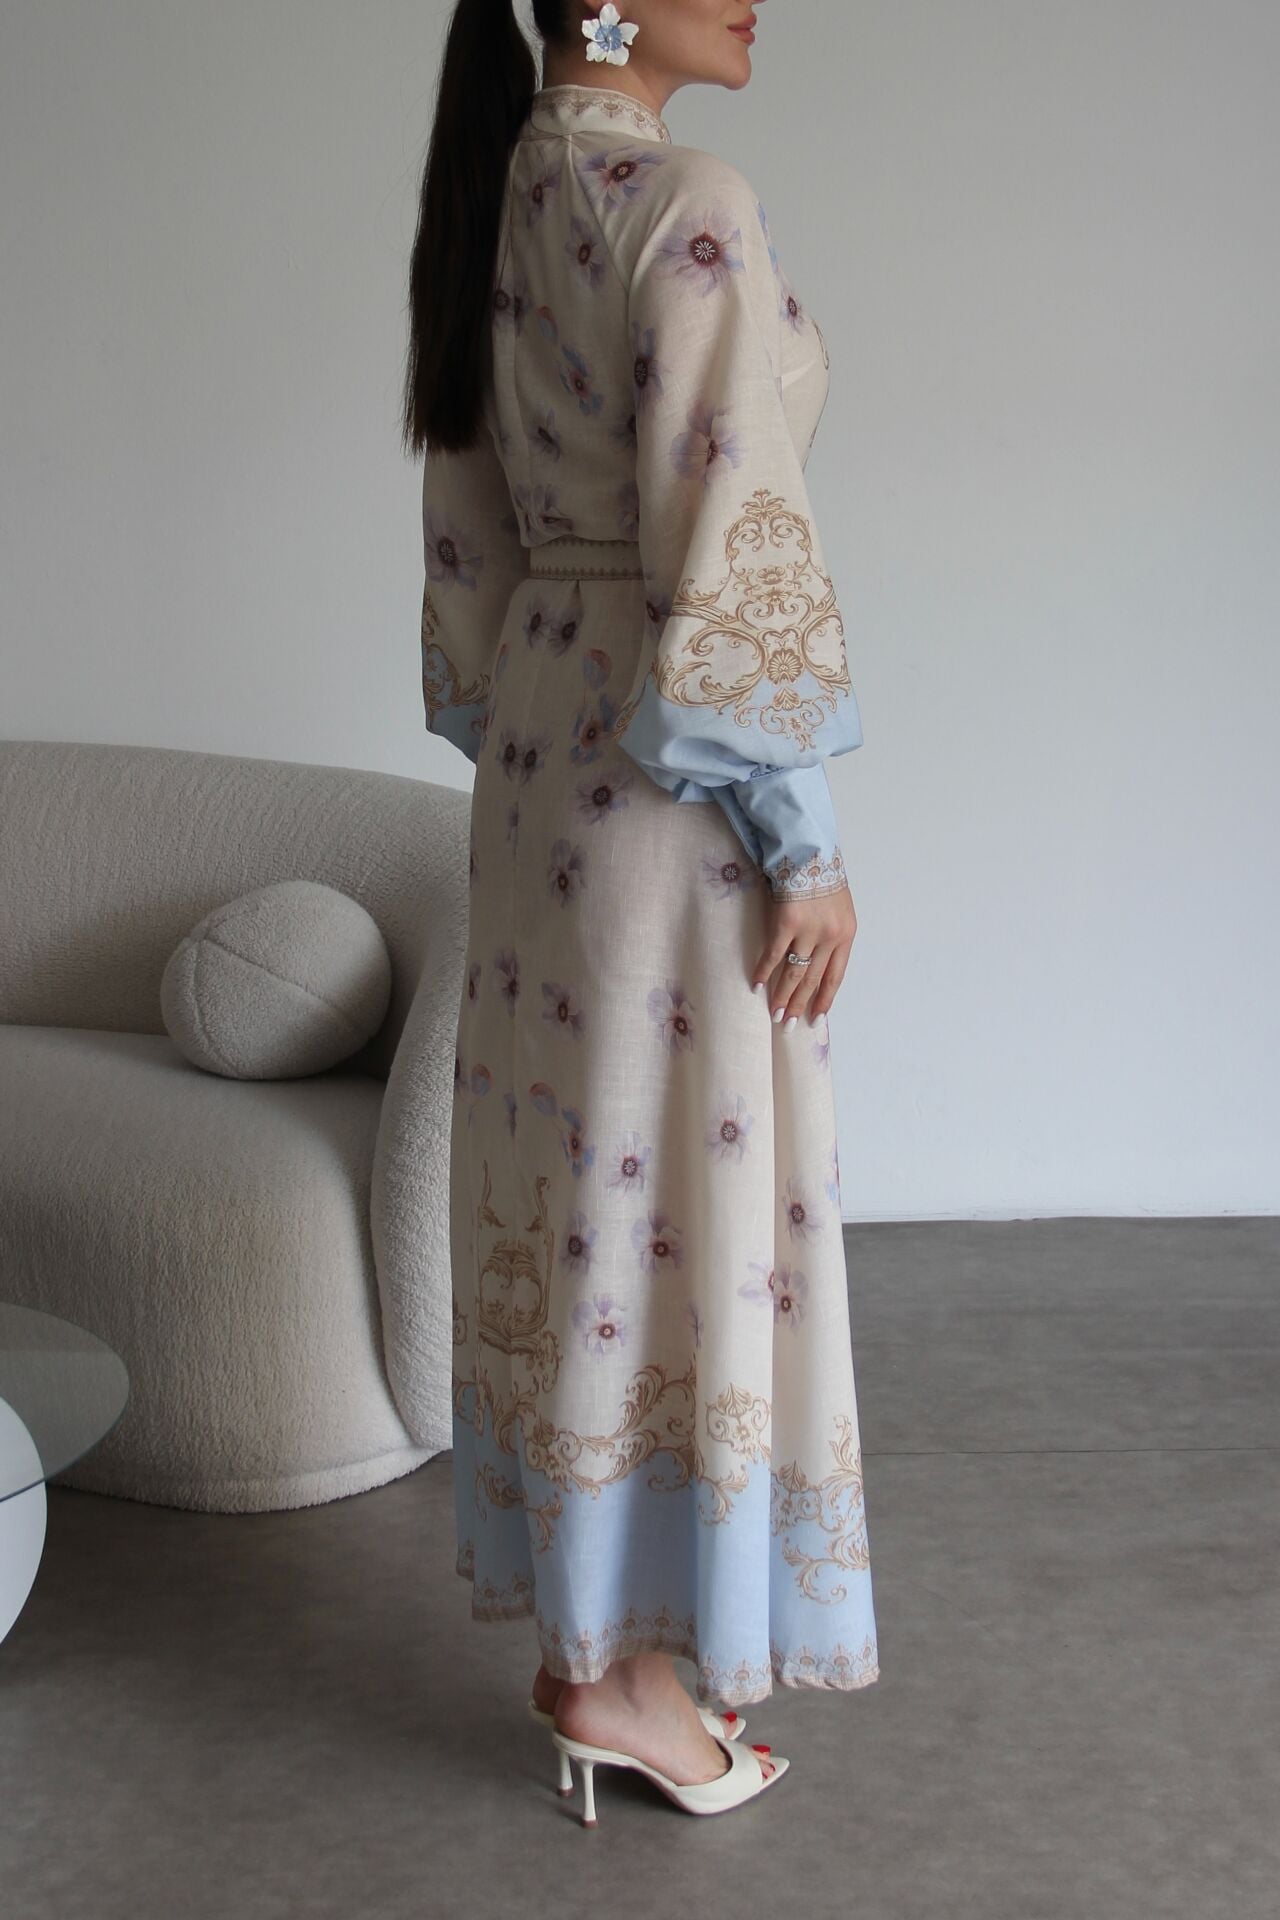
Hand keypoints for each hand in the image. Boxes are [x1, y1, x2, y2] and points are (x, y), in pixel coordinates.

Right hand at [752, 885, 856, 1025]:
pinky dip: (764, 972)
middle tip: (787, 1024)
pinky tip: (756, 985)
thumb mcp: (839, 910)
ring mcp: (808, 931)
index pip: (835, 977)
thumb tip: (816, 964)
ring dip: (782, 996)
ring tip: (774, 1014)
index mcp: (846, 936)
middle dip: (799, 1004)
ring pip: (794, 973)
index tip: (815, 1019)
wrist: (809, 852)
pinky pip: (773, 955)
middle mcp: (829, 937)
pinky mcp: (786, 924)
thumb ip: (831, 935)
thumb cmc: (822, 878)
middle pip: (813, 979)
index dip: (824, 1000)